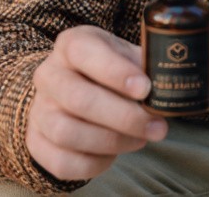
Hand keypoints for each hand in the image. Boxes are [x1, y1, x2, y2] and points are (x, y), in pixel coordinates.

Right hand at [25, 25, 167, 180]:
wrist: (70, 90)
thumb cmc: (107, 71)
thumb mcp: (126, 56)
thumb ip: (146, 65)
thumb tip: (171, 81)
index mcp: (71, 45)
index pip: (84, 52)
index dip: (115, 71)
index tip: (145, 89)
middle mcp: (48, 75)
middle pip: (78, 98)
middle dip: (123, 117)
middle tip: (157, 126)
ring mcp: (39, 110)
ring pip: (68, 133)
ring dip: (112, 141)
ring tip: (140, 138)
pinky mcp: (37, 142)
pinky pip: (63, 162)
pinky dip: (94, 164)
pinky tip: (114, 153)